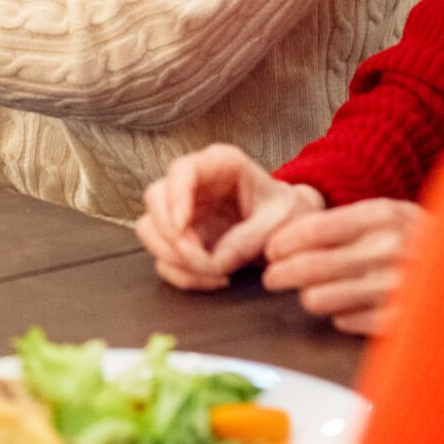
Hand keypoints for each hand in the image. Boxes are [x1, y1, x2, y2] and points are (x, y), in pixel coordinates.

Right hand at [136, 145, 324, 290]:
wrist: (293, 228)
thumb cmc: (289, 213)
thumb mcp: (282, 221)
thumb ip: (249, 238)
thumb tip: (215, 260)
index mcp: (219, 164)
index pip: (182, 170)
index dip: (175, 197)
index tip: (182, 227)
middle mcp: (193, 184)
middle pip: (155, 199)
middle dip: (172, 235)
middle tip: (202, 260)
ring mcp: (183, 212)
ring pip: (150, 228)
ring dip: (172, 257)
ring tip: (211, 273)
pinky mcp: (181, 238)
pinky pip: (163, 257)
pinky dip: (181, 274)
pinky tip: (212, 279)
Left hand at [262, 198, 425, 334]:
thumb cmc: (420, 240)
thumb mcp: (388, 216)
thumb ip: (342, 222)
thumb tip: (284, 240)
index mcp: (384, 216)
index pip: (314, 229)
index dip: (283, 243)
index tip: (270, 251)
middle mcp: (392, 249)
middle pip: (310, 266)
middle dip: (280, 273)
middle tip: (272, 277)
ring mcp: (399, 286)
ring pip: (321, 299)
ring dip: (310, 297)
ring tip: (312, 294)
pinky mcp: (405, 320)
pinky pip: (347, 322)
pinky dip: (340, 316)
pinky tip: (344, 310)